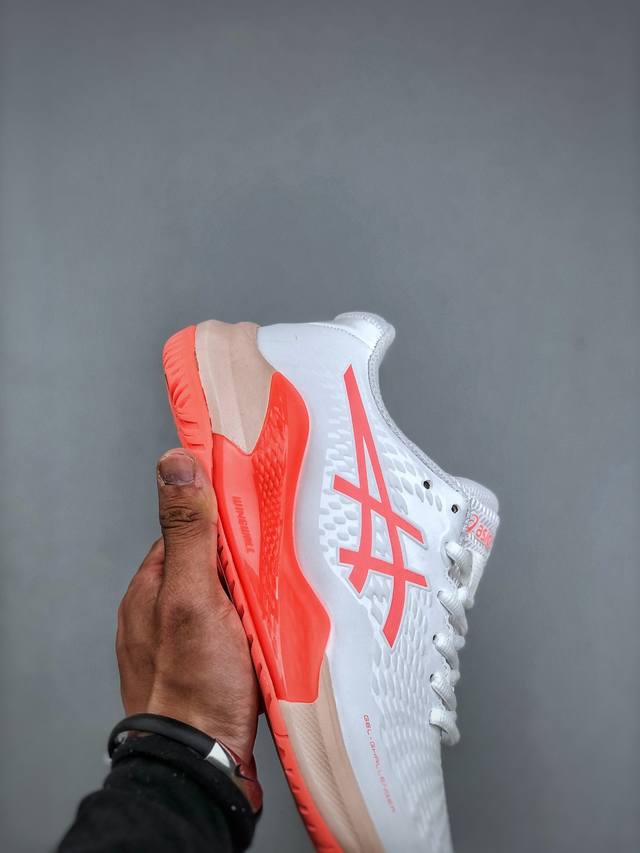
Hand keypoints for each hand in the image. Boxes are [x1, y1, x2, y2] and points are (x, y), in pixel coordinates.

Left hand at [116, 449, 258, 765]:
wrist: (204, 766)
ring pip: (230, 597)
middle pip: (214, 562)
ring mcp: (188, 641)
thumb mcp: (192, 596)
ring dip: (256, 595)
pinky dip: (259, 624)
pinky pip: (239, 628)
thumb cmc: (194, 687)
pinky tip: (279, 630)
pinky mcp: (212, 666)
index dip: (224, 518)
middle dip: (246, 560)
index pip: (192, 529)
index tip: (256, 510)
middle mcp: (165, 611)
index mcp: (152, 586)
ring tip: (284, 597)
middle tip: (278, 562)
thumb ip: (189, 531)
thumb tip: (176, 462)